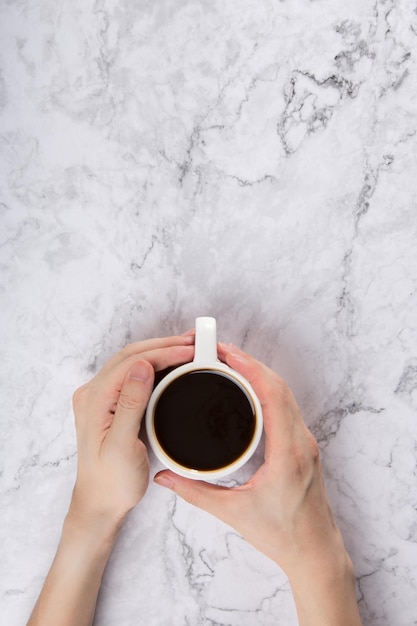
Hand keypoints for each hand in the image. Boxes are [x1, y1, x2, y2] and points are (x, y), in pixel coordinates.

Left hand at [27, 333, 194, 625]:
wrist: (100, 504)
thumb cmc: (112, 482)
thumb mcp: (123, 446)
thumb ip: (130, 403)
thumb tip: (142, 366)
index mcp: (94, 400)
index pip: (131, 362)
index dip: (163, 352)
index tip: (190, 350)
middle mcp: (93, 393)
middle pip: (131, 356)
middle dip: (163, 345)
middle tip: (194, 342)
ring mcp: (100, 397)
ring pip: (132, 362)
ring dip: (159, 351)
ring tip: (186, 348)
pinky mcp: (109, 404)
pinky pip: (132, 374)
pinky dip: (153, 365)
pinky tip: (171, 365)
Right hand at [154, 343, 361, 625]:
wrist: (314, 552)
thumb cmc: (282, 535)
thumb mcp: (233, 513)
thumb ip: (195, 493)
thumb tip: (165, 476)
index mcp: (288, 455)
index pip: (273, 396)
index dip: (252, 369)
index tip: (228, 354)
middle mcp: (301, 442)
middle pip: (280, 387)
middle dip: (252, 364)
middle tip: (221, 352)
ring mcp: (306, 443)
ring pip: (287, 394)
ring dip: (261, 374)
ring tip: (232, 363)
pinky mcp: (304, 446)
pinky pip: (288, 406)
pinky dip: (269, 389)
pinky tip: (252, 387)